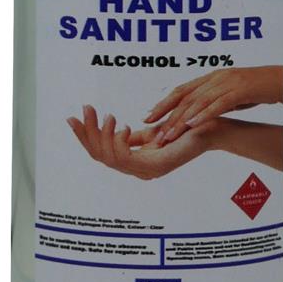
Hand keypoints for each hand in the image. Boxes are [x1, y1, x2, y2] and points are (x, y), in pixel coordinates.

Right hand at [67, 105, 212, 179]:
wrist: (209, 128)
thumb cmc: (183, 129)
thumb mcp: (151, 132)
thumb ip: (133, 137)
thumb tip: (112, 128)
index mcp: (135, 163)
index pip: (101, 154)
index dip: (85, 136)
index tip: (73, 117)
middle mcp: (138, 171)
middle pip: (100, 157)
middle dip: (88, 133)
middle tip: (86, 109)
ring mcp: (147, 171)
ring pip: (109, 158)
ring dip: (103, 135)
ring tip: (108, 115)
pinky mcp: (156, 166)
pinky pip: (125, 158)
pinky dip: (118, 141)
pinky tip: (122, 126)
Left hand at [144, 65, 282, 143]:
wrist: (281, 80)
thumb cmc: (258, 89)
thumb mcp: (232, 94)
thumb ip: (215, 101)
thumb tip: (200, 115)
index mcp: (212, 77)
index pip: (182, 90)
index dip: (164, 103)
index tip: (149, 117)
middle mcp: (216, 77)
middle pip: (185, 96)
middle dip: (166, 113)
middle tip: (152, 129)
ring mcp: (227, 82)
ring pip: (198, 101)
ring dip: (181, 119)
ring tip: (168, 134)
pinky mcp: (240, 90)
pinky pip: (218, 104)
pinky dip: (204, 115)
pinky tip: (192, 126)